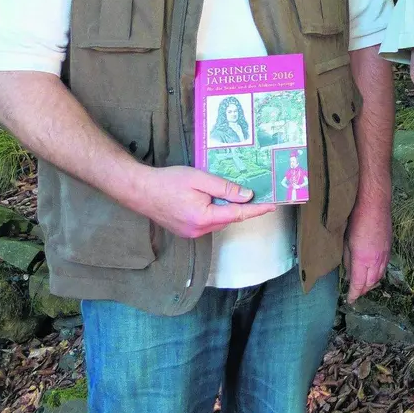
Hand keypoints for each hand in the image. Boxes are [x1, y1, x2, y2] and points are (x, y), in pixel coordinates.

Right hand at [127, 165, 276, 238]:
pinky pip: (208, 222)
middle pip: (229, 218)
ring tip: (232, 193)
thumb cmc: (168, 181)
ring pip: (218, 220)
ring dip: (226, 209)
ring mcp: (191, 233)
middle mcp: (199, 230)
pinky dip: (214, 212)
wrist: (140, 190)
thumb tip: (246, 196)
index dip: (257, 209)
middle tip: (256, 193)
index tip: (273, 205)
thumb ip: (224, 188)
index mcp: (204, 217)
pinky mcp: (185, 231)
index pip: (238, 214)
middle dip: (241, 207)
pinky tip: (212, 199)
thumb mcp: (199, 179)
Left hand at [343, 193, 391, 303]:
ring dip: (371, 284)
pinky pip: (384, 267)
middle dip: (363, 291)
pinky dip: (378, 274)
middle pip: (370, 283)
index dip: (354, 294)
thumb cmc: (356, 219)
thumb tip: (349, 272)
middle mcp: (376, 260)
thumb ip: (347, 259)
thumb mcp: (346, 241)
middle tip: (355, 294)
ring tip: (364, 286)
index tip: (350, 300)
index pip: (359, 284)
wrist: (375, 204)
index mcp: (362, 260)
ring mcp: (384, 254)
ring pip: (379, 276)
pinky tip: (373, 273)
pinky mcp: (389, 248)